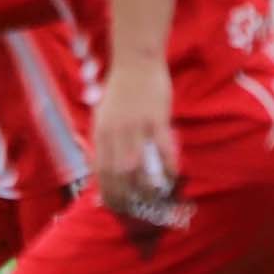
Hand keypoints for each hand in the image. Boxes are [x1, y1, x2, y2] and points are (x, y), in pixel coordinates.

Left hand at [91, 58, 180, 220]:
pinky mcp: (156, 119)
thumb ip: (103, 140)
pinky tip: (173, 176)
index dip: (108, 191)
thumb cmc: (119, 92)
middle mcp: (114, 132)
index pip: (100, 171)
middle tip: (137, 209)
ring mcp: (135, 126)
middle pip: (118, 173)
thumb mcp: (102, 116)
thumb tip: (101, 166)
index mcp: (99, 132)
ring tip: (155, 198)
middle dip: (127, 195)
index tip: (115, 206)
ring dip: (147, 186)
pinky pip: (163, 148)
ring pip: (139, 165)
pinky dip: (168, 165)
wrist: (136, 64)